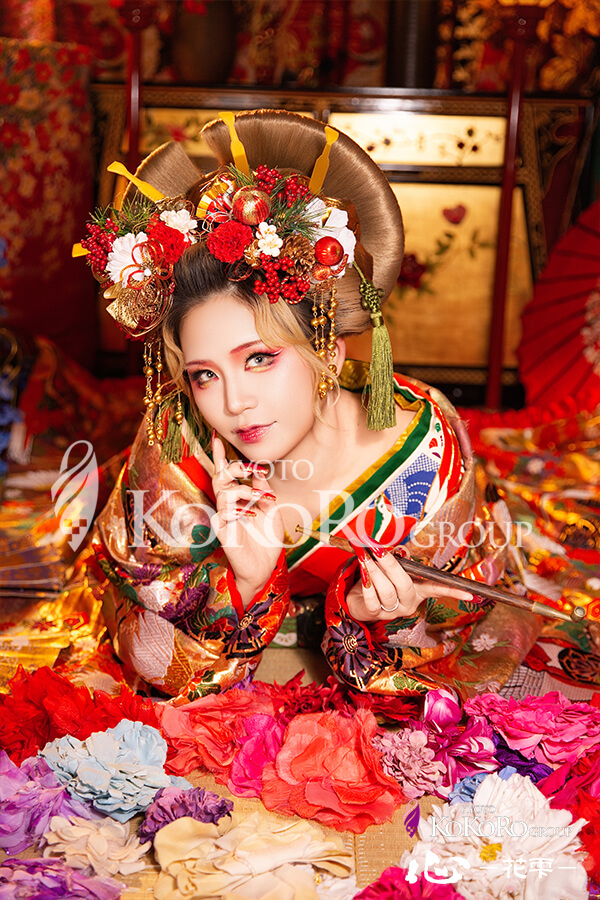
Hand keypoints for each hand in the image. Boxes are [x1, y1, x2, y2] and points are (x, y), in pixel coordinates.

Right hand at [211, 435, 283, 606]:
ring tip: (261, 497)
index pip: (227, 473)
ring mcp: (223, 518)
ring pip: (223, 492)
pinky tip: (250, 514)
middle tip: (250, 468)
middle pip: (220, 477)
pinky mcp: (222, 531)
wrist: (265, 568)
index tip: (217, 436)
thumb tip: (259, 470)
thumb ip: (263, 490)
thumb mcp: (270, 510)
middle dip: (233, 467)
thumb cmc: (266, 539)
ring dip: (244, 490)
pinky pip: (224, 513)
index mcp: (238, 498)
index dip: (221, 455)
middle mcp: (227, 505)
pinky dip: (238, 510)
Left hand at [346, 549, 472, 622]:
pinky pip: (373, 601)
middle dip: (391, 566)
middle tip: (379, 550)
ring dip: (375, 572)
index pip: (436, 589)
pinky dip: (367, 586)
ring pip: (387, 592)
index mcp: (417, 591)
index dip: (452, 591)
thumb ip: (396, 560)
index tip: (469, 593)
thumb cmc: (380, 580)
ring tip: (366, 558)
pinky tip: (363, 576)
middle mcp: (408, 603)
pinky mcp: (375, 615)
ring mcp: (393, 612)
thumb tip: (397, 549)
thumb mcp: (391, 569)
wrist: (357, 600)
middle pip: (405, 586)